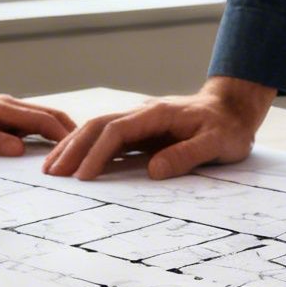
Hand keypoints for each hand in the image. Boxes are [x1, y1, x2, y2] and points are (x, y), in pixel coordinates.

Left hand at [0, 90, 76, 155]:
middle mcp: (9, 106)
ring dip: (60, 132)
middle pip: (50, 116)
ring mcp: (6, 110)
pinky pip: (30, 124)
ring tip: (78, 150)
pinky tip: (50, 147)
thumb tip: (19, 151)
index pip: (44, 121)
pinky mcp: (1, 116)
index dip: (64, 136)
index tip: (81, 151)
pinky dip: (46, 133)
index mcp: (3, 109)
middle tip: (91, 150)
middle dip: (71, 131)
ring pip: (43, 119)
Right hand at [42, 77, 276, 179]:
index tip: (83, 177)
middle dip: (72, 148)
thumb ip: (187, 155)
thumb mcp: (218, 143)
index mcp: (157, 113)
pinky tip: (74, 162)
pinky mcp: (140, 131)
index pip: (117, 131)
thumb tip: (152, 172)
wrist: (233, 109)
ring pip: (98, 129)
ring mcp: (139, 121)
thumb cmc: (228, 128)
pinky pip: (108, 137)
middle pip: (98, 126)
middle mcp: (142, 113)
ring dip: (74, 146)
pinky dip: (87, 148)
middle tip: (52, 173)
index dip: (97, 154)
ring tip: (53, 167)